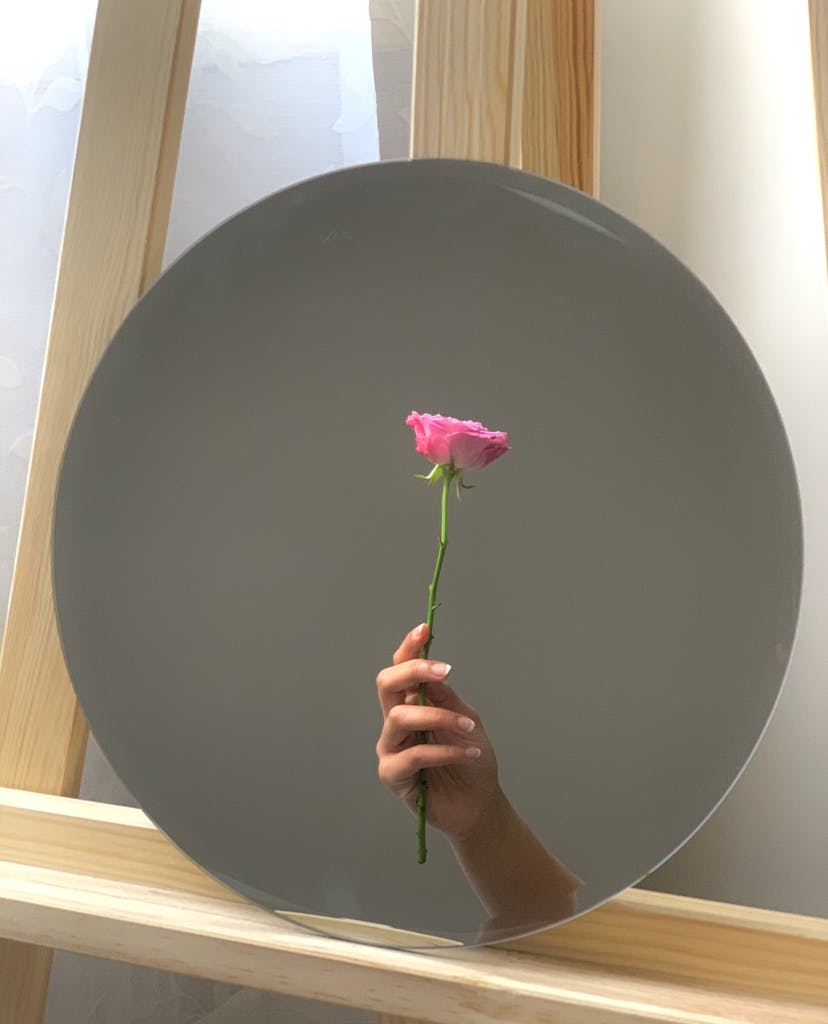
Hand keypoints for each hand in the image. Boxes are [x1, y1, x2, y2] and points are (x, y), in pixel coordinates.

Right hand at [375, 623, 502, 841]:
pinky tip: (468, 754)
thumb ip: (446, 698)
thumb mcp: (466, 721)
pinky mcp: (393, 776)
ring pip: (400, 716)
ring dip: (440, 718)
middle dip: (412, 671)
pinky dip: (444, 752)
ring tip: (470, 729)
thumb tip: (431, 671)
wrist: (480, 804)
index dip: (408, 648)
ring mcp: (391, 748)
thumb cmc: (472, 760)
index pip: (400, 669)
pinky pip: (413, 755)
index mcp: (412, 703)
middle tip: (444, 671)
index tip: (423, 630)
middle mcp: (396, 722)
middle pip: (386, 684)